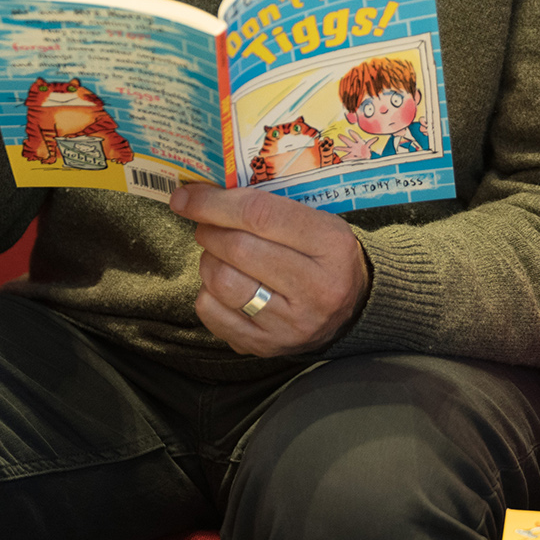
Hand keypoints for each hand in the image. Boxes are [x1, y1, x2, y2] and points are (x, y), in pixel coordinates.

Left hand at [171, 183, 370, 356]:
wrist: (352, 308)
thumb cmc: (325, 254)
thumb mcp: (317, 220)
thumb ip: (268, 206)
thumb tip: (202, 193)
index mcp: (331, 245)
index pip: (260, 215)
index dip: (214, 203)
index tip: (187, 196)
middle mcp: (316, 288)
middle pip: (238, 249)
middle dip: (209, 230)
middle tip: (207, 225)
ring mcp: (291, 324)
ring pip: (222, 283)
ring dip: (208, 261)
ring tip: (219, 255)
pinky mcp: (268, 346)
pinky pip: (213, 314)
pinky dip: (207, 293)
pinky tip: (224, 285)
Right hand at [327, 129, 372, 160]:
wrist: (365, 157)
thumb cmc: (366, 150)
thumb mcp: (368, 146)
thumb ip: (371, 142)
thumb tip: (376, 138)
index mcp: (359, 142)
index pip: (356, 137)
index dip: (353, 134)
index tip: (349, 131)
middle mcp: (354, 146)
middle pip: (348, 141)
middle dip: (344, 138)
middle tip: (339, 135)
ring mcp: (352, 151)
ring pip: (345, 149)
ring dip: (340, 148)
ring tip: (335, 148)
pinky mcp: (351, 156)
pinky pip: (347, 157)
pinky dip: (344, 159)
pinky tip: (340, 160)